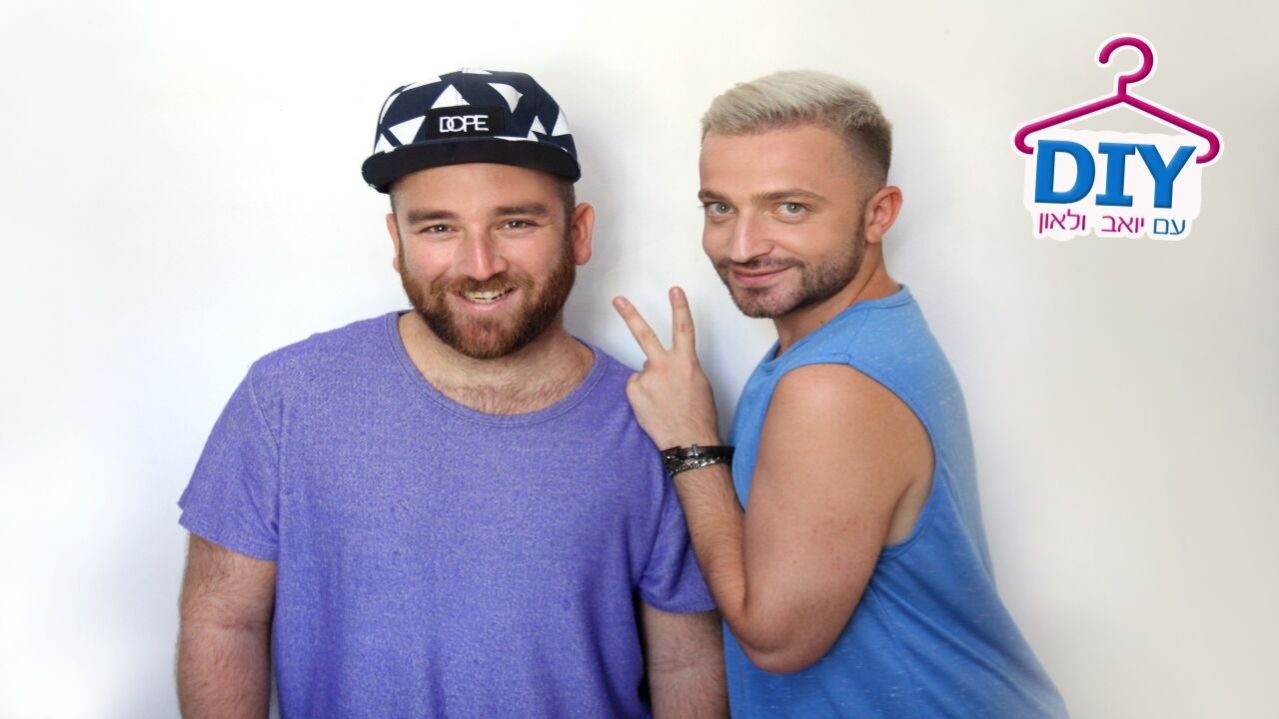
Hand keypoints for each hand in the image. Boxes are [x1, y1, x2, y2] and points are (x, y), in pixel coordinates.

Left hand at [612, 287, 720, 449]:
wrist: (689, 440)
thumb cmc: (699, 414)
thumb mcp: (699, 383)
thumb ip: (680, 366)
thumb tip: (662, 363)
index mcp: (687, 362)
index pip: (683, 327)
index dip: (679, 306)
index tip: (674, 290)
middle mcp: (665, 366)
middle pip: (644, 334)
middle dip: (630, 314)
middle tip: (617, 300)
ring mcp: (647, 378)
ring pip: (644, 371)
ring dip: (651, 382)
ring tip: (663, 401)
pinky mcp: (634, 391)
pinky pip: (636, 386)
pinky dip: (643, 394)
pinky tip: (653, 406)